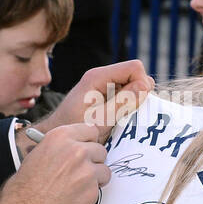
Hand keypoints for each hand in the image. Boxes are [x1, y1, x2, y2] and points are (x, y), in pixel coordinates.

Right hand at [0, 123, 110, 203]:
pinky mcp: (92, 192)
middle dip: (93, 160)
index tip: (87, 147)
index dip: (88, 141)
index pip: (90, 129)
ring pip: (104, 171)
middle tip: (81, 171)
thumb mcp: (36, 156)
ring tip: (77, 188)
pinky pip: (98, 190)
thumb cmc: (23, 188)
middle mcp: (76, 151)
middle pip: (100, 150)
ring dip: (95, 179)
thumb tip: (73, 148)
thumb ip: (59, 149)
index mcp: (60, 137)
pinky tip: (73, 200)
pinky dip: (89, 195)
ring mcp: (87, 172)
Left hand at [36, 60, 152, 139]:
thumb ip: (123, 102)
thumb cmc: (74, 130)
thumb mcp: (101, 119)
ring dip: (134, 102)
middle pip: (135, 75)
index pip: (134, 67)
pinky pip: (126, 95)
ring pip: (133, 86)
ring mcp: (104, 86)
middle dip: (139, 94)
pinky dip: (129, 107)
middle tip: (129, 114)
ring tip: (124, 119)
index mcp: (98, 76)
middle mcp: (102, 77)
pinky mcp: (106, 95)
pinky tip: (120, 120)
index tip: (138, 105)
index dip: (142, 84)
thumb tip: (146, 85)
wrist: (56, 136)